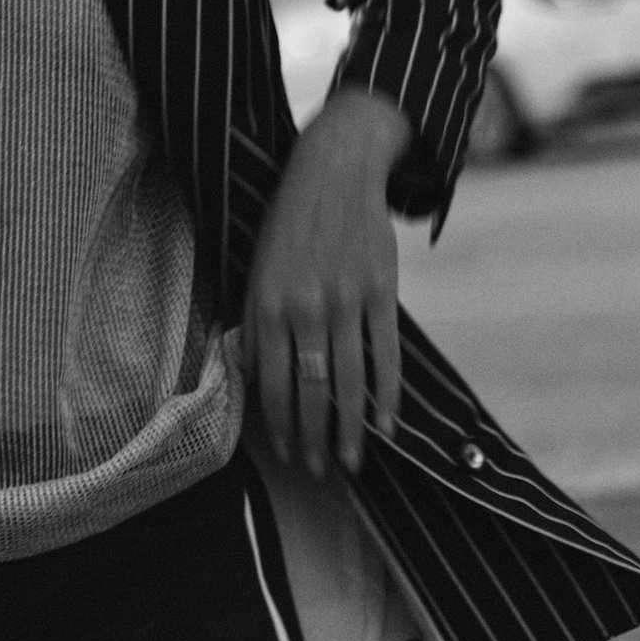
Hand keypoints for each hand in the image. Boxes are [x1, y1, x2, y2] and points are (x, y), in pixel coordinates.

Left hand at [243, 91, 409, 477]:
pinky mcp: (380, 293)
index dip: (279, 423)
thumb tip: (251, 375)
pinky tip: (388, 427)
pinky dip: (388, 396)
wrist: (334, 170)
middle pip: (309, 389)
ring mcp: (344, 301)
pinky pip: (386, 355)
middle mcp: (303, 307)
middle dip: (313, 437)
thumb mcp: (255, 266)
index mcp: (266, 304)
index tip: (287, 452)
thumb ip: (254, 321)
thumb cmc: (287, 222)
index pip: (270, 381)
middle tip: (319, 471)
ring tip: (352, 463)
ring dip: (350, 429)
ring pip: (348, 380)